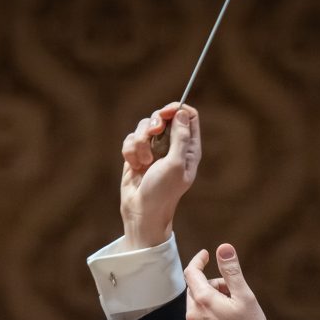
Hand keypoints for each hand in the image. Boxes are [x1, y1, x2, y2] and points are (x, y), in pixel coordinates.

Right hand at [120, 102, 200, 249]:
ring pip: (144, 126)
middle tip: (154, 132)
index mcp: (188, 148)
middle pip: (164, 116)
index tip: (166, 113)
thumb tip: (182, 113)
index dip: (178, 109)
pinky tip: (134, 166)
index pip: (189, 117)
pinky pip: (130, 139)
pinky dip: (130, 151)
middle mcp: (172, 145)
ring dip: (140, 142)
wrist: (141, 210)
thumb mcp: (176, 164)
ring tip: (144, 162)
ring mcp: (154, 149)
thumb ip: (180, 137)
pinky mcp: (137, 154)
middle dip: (155, 122)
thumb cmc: (163, 191)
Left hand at [184, 244, 268, 319]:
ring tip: (232, 310)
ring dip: (211, 303)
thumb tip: (223, 248)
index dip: (199, 260)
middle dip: (212, 285)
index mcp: (202, 300)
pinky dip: (210, 318)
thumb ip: (232, 271)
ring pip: (197, 308)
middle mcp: (192, 315)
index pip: (192, 272)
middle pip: (195, 291)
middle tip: (232, 291)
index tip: (207, 255)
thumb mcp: (244, 297)